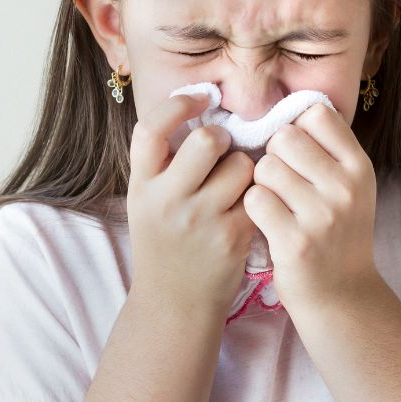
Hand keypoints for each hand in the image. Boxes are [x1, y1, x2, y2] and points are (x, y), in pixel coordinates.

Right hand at [127, 93, 258, 314]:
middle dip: (222, 138)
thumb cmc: (165, 242)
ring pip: (242, 164)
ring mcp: (201, 220)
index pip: (150, 127)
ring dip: (246, 168)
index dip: (177, 104)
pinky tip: (248, 208)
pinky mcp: (232, 238)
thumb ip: (165, 161)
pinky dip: (258, 195)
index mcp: (142, 186)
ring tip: (235, 186)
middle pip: (207, 140)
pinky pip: (258, 194)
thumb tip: (200, 104)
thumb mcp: (147, 200)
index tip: (199, 98)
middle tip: (222, 150)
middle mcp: (167, 201)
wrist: (174, 303)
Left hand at [242, 102, 379, 310]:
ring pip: (265, 166)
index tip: (297, 152)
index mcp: (359, 167)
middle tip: (283, 182)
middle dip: (275, 155)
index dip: (297, 128)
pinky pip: (254, 199)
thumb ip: (328, 149)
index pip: (317, 114)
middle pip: (285, 136)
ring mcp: (322, 215)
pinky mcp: (294, 241)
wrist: (343, 296)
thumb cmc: (338, 233)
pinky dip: (253, 208)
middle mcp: (345, 187)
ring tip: (277, 203)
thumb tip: (291, 106)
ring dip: (261, 183)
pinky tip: (267, 222)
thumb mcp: (351, 187)